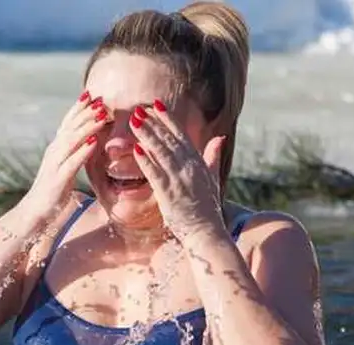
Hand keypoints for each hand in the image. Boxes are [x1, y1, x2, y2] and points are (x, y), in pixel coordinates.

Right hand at [25, 91, 108, 213]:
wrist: (35, 212)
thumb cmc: (53, 192)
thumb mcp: (64, 168)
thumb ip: (74, 154)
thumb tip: (90, 141)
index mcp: (56, 149)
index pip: (67, 123)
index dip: (78, 108)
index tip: (92, 94)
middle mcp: (54, 152)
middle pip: (70, 127)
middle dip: (86, 112)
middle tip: (101, 100)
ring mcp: (55, 164)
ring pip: (71, 140)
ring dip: (88, 126)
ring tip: (103, 115)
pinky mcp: (58, 179)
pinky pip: (72, 162)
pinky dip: (83, 150)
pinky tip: (95, 142)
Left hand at [128, 100, 226, 240]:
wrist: (206, 232)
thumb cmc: (208, 208)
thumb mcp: (213, 179)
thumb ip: (213, 157)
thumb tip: (220, 138)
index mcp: (198, 162)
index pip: (181, 135)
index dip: (168, 119)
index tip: (156, 104)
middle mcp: (189, 168)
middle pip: (169, 140)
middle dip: (153, 122)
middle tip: (138, 108)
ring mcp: (179, 180)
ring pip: (161, 152)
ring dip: (147, 135)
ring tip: (133, 121)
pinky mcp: (169, 194)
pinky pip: (156, 174)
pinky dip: (146, 161)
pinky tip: (135, 149)